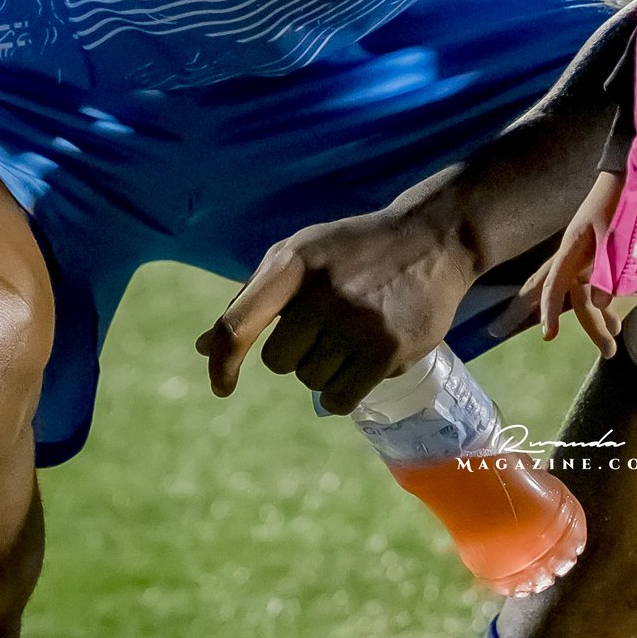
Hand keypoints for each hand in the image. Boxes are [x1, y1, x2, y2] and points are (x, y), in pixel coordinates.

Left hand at [196, 188, 484, 413]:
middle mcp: (321, 293)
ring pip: (310, 381)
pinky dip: (344, 391)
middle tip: (329, 325)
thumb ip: (252, 300)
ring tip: (356, 332)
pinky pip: (339, 399)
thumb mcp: (300, 256)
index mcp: (291, 264)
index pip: (237, 324)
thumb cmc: (354, 251)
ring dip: (326, 368)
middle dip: (297, 351)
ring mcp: (356, 323)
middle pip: (278, 361)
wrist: (433, 238)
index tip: (222, 387)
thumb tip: (203, 348)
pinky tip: (363, 362)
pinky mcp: (388, 349)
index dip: (222, 361)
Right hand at [520, 171, 624, 357]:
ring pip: (584, 294)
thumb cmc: (616, 202)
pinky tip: (614, 315)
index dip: (549, 310)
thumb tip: (600, 305)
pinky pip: (594, 285)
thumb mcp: (614, 235)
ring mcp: (583, 257)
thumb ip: (607, 269)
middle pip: (573, 297)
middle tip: (609, 352)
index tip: (549, 335)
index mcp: (571, 249)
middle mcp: (573, 257)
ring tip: (613, 338)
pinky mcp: (594, 256)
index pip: (554, 285)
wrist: (625, 176)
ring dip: (597, 316)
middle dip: (589, 325)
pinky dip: (603, 302)